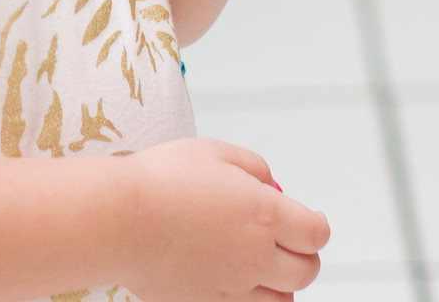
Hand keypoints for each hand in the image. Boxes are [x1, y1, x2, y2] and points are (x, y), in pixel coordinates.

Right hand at [126, 138, 328, 300]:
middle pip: (306, 272)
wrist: (121, 220)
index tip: (312, 220)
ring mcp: (233, 287)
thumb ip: (252, 166)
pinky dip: (252, 298)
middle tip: (294, 243)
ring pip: (282, 300)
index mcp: (264, 214)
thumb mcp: (214, 151)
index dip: (317, 225)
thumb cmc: (162, 179)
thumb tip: (268, 184)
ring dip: (283, 283)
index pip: (315, 233)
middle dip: (306, 256)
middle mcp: (255, 256)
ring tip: (268, 265)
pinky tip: (239, 280)